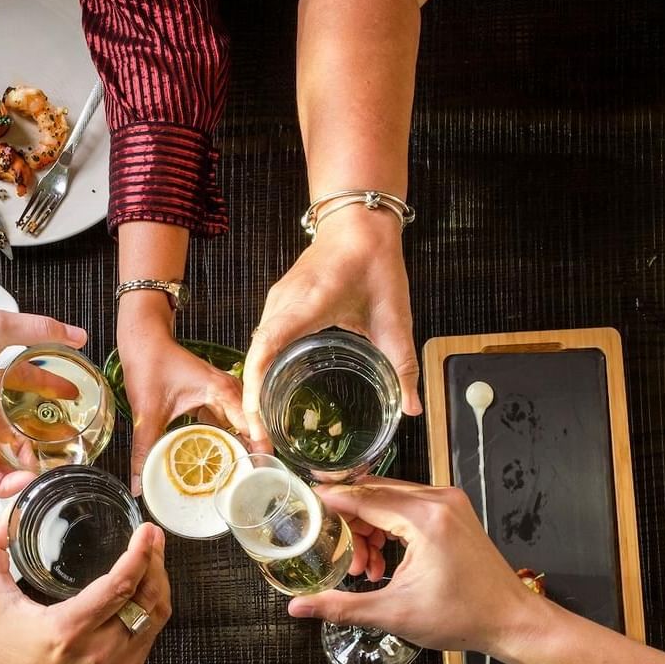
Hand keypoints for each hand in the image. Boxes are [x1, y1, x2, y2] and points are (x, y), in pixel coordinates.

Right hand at [0, 522, 171, 663]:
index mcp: (69, 630)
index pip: (120, 586)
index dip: (140, 554)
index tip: (145, 530)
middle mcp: (100, 652)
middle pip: (148, 599)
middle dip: (156, 562)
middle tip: (152, 536)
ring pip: (156, 619)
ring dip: (158, 585)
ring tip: (152, 558)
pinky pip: (149, 637)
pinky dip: (150, 611)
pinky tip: (143, 593)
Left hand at [118, 298, 244, 493]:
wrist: (143, 340)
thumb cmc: (150, 363)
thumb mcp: (147, 413)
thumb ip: (144, 450)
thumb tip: (139, 485)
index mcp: (222, 391)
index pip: (253, 427)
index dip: (259, 453)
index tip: (261, 476)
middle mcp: (228, 392)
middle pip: (250, 430)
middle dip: (252, 457)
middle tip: (251, 486)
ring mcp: (221, 395)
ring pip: (238, 428)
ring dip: (239, 450)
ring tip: (240, 480)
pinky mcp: (211, 399)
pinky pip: (224, 424)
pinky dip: (223, 441)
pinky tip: (220, 461)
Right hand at [243, 211, 420, 442]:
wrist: (358, 223)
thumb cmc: (374, 261)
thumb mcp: (394, 316)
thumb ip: (402, 364)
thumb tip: (411, 407)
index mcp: (307, 304)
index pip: (266, 349)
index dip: (256, 388)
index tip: (258, 421)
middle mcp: (283, 304)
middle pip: (255, 357)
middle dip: (253, 402)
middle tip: (264, 440)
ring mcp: (277, 302)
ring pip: (256, 350)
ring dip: (255, 387)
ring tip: (264, 425)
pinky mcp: (279, 304)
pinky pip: (263, 341)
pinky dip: (263, 370)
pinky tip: (274, 392)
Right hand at [285, 479, 544, 655]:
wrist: (511, 621)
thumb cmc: (463, 617)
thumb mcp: (394, 614)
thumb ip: (341, 606)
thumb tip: (299, 607)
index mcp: (425, 518)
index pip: (363, 497)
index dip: (330, 501)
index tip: (304, 502)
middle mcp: (439, 501)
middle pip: (375, 493)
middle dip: (350, 522)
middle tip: (337, 552)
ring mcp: (450, 503)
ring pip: (391, 500)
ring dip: (369, 527)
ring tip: (365, 566)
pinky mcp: (454, 512)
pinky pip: (409, 507)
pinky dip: (390, 527)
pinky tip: (384, 559)